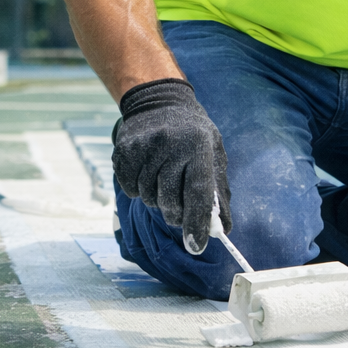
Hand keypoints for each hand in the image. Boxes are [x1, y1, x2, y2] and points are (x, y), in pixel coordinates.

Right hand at [111, 78, 230, 254]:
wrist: (159, 100)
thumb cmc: (193, 134)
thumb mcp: (213, 153)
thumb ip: (219, 192)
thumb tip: (223, 229)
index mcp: (198, 145)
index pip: (198, 192)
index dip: (197, 222)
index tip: (196, 246)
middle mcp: (171, 144)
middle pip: (170, 201)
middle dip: (175, 213)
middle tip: (178, 207)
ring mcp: (145, 147)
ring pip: (148, 197)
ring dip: (156, 198)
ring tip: (162, 178)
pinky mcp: (124, 151)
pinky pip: (130, 189)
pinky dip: (137, 190)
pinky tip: (146, 172)